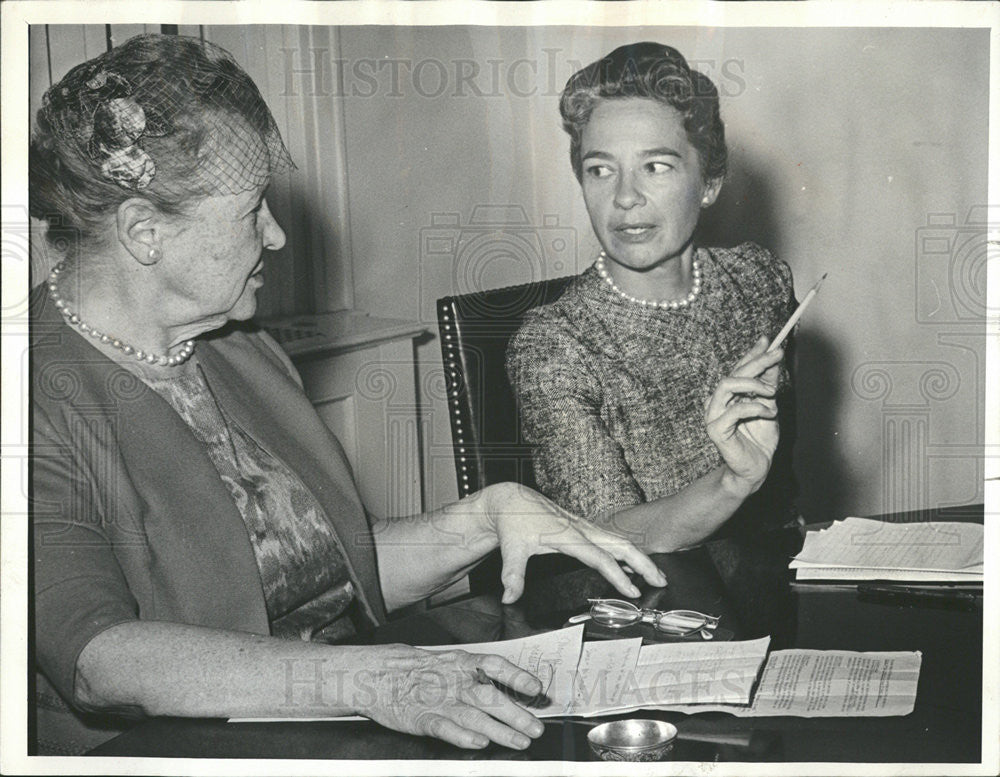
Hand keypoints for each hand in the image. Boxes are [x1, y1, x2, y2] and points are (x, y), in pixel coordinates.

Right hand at [355, 644, 543, 749]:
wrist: (376, 675)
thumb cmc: (417, 671)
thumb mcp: (448, 664)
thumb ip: (476, 676)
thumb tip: (512, 689)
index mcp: (461, 663)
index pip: (493, 665)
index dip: (516, 675)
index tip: (536, 687)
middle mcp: (454, 681)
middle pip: (489, 695)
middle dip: (516, 712)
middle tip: (536, 727)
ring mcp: (438, 701)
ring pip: (473, 715)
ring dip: (498, 729)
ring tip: (519, 740)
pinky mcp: (422, 719)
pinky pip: (445, 728)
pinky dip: (462, 736)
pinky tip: (479, 743)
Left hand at [483, 482, 667, 603]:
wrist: (513, 500)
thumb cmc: (514, 522)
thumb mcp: (511, 548)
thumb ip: (512, 575)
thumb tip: (509, 598)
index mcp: (567, 535)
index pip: (600, 557)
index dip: (617, 575)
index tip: (632, 591)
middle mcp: (581, 529)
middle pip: (621, 544)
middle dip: (644, 563)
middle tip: (661, 582)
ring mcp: (584, 527)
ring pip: (620, 540)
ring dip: (640, 558)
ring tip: (657, 576)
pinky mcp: (583, 528)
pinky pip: (612, 540)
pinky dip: (627, 552)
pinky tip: (633, 565)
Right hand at [705, 335, 782, 496]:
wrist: (756, 469)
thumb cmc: (760, 439)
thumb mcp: (769, 405)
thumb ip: (767, 384)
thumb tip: (773, 358)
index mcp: (728, 396)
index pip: (738, 368)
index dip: (752, 353)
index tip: (768, 340)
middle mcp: (716, 402)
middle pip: (733, 373)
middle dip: (757, 361)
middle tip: (777, 354)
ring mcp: (713, 415)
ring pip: (727, 385)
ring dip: (753, 384)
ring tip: (772, 393)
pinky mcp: (716, 430)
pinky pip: (734, 410)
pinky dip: (755, 407)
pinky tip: (769, 412)